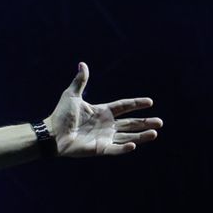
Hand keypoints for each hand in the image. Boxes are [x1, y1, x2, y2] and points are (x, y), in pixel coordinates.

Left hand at [45, 62, 160, 157]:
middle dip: (145, 122)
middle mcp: (107, 125)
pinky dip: (125, 148)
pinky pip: (115, 149)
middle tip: (160, 122)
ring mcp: (105, 137)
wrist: (52, 134)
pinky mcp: (100, 149)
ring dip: (141, 136)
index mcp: (102, 111)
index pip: (124, 106)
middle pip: (131, 123)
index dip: (136, 104)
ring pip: (128, 136)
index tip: (150, 102)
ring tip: (155, 133)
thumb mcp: (71, 95)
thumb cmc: (61, 115)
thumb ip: (80, 81)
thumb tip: (82, 64)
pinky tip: (134, 145)